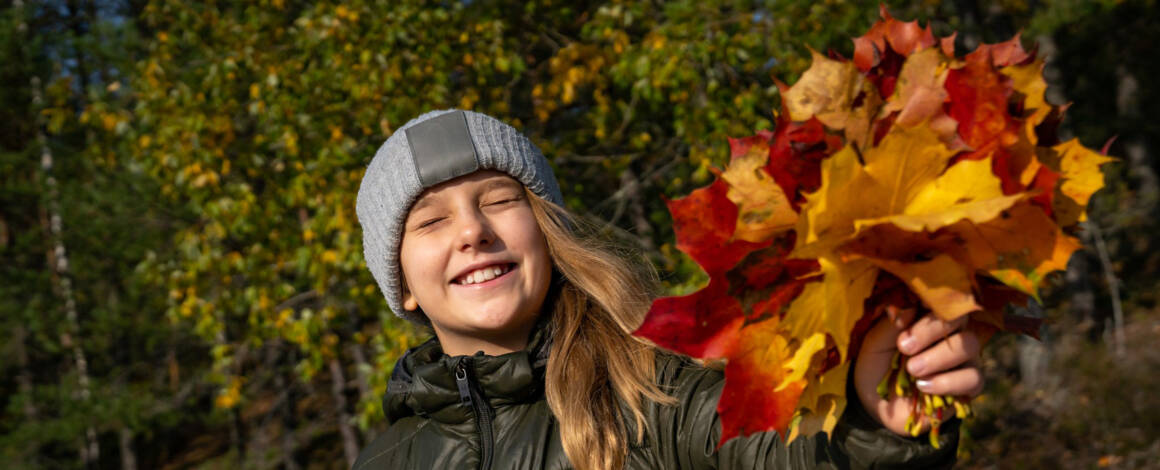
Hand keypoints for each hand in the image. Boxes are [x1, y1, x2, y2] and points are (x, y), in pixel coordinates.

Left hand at [852, 306, 982, 435]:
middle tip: (904, 348)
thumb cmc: (878, 365)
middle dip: (930, 331)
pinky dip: (946, 382)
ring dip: (937, 358)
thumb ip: (891, 324)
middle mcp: (952, 332)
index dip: (925, 311)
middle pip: (959, 319)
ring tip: (912, 370)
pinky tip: (924, 387)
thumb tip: (910, 308)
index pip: (941, 301)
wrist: (878, 403)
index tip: (900, 326)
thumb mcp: (875, 343)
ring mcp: (965, 358)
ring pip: (969, 345)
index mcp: (929, 317)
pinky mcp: (970, 385)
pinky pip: (973, 378)